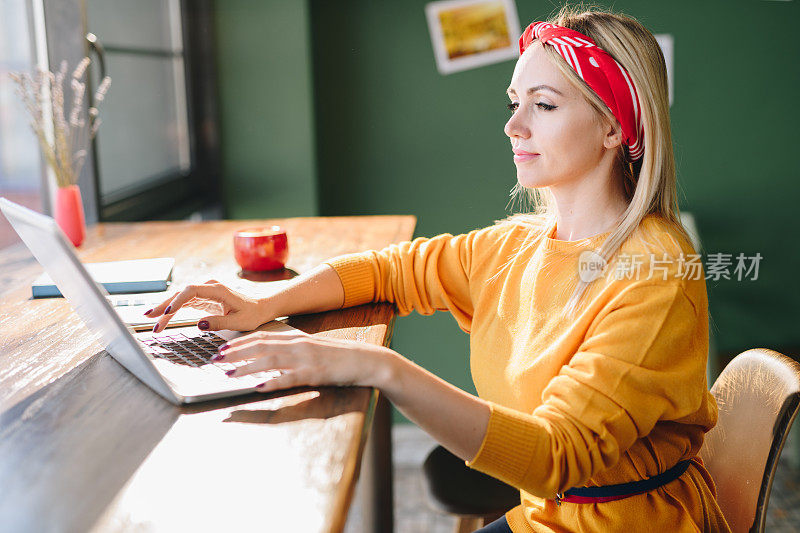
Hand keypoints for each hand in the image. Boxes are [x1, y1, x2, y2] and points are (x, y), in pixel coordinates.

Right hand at [146, 279, 275, 332]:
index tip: (167, 313)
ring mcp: (205, 292)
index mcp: (217, 290)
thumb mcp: (239, 322)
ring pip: (180, 299)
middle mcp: (209, 287)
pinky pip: (185, 304)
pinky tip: (163, 319)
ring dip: (166, 310)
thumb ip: (219, 323)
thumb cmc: (252, 314)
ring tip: (151, 322)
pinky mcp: (203, 299)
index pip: (191, 291)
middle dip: (164, 306)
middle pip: (181, 293)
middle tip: (148, 318)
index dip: (177, 301)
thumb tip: (199, 324)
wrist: (261, 308)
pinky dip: (174, 311)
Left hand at [214, 328, 396, 392]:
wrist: (367, 360)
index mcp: (297, 338)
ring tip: (228, 373)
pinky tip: (257, 387)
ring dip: (246, 367)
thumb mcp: (313, 349)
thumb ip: (293, 351)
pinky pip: (288, 378)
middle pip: (261, 345)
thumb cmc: (340, 357)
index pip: (262, 336)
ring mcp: (306, 359)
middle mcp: (298, 345)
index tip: (222, 348)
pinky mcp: (315, 374)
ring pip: (269, 360)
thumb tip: (270, 357)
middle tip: (215, 359)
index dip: (240, 342)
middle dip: (236, 352)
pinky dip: (271, 381)